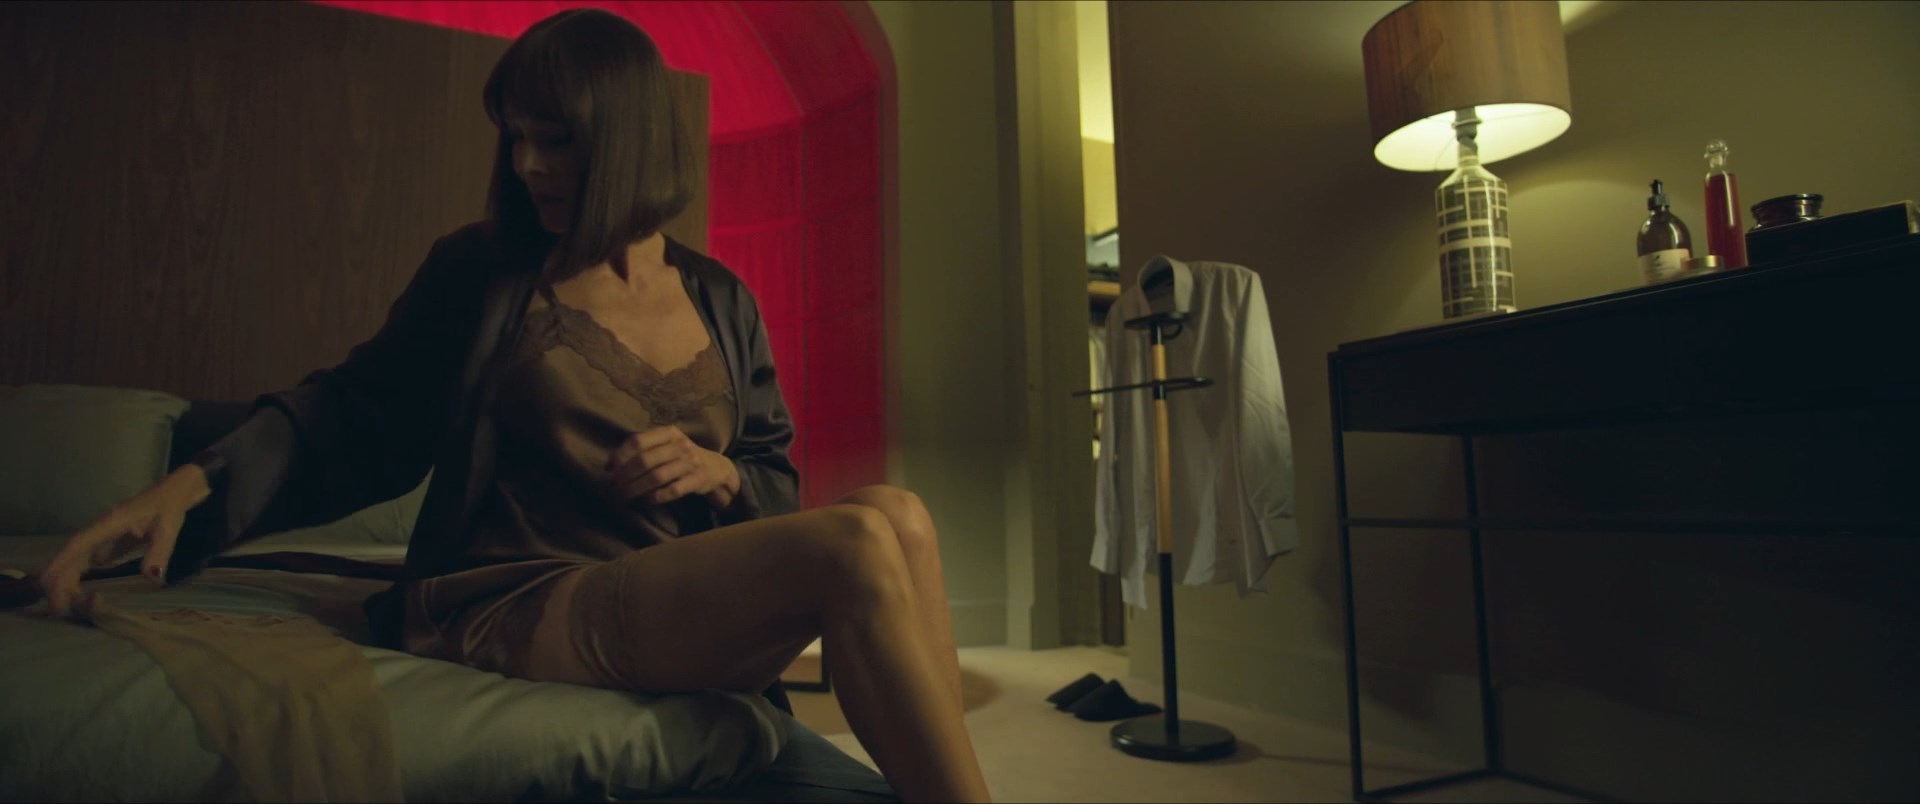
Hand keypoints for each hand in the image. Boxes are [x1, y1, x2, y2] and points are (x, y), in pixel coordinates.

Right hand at [35, 465, 210, 618]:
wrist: (172, 495)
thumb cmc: (168, 508)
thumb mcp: (168, 528)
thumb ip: (159, 551)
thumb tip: (151, 575)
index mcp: (108, 523)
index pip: (78, 544)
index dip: (61, 563)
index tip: (49, 583)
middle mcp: (98, 530)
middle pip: (70, 554)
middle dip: (59, 579)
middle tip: (58, 607)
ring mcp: (100, 536)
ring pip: (75, 558)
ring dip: (66, 579)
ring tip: (62, 605)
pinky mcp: (105, 543)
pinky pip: (85, 560)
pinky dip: (76, 575)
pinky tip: (72, 592)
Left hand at [605, 425, 739, 508]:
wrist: (716, 468)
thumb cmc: (682, 455)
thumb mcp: (667, 443)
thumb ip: (644, 448)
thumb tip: (611, 465)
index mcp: (669, 433)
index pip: (638, 441)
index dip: (620, 455)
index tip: (609, 468)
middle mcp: (680, 445)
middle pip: (645, 460)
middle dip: (625, 475)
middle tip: (614, 485)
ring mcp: (690, 463)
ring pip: (657, 477)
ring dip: (637, 488)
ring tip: (625, 494)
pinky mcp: (697, 480)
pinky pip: (672, 491)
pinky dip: (656, 496)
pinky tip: (646, 499)